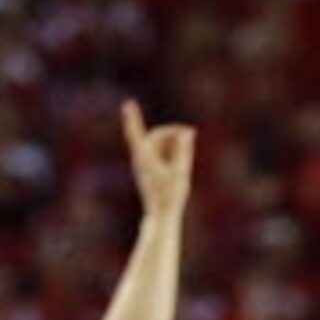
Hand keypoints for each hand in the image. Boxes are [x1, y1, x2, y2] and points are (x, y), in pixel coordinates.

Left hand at [124, 99, 195, 218]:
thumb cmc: (170, 195)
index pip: (136, 133)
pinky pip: (159, 151)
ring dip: (173, 140)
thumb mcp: (181, 171)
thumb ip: (184, 150)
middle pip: (155, 135)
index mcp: (145, 158)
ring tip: (190, 143)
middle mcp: (141, 158)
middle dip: (172, 132)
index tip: (128, 104)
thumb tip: (187, 133)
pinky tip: (184, 154)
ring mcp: (144, 163)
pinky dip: (171, 149)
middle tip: (191, 133)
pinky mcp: (149, 169)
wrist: (161, 215)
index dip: (133, 118)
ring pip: (158, 143)